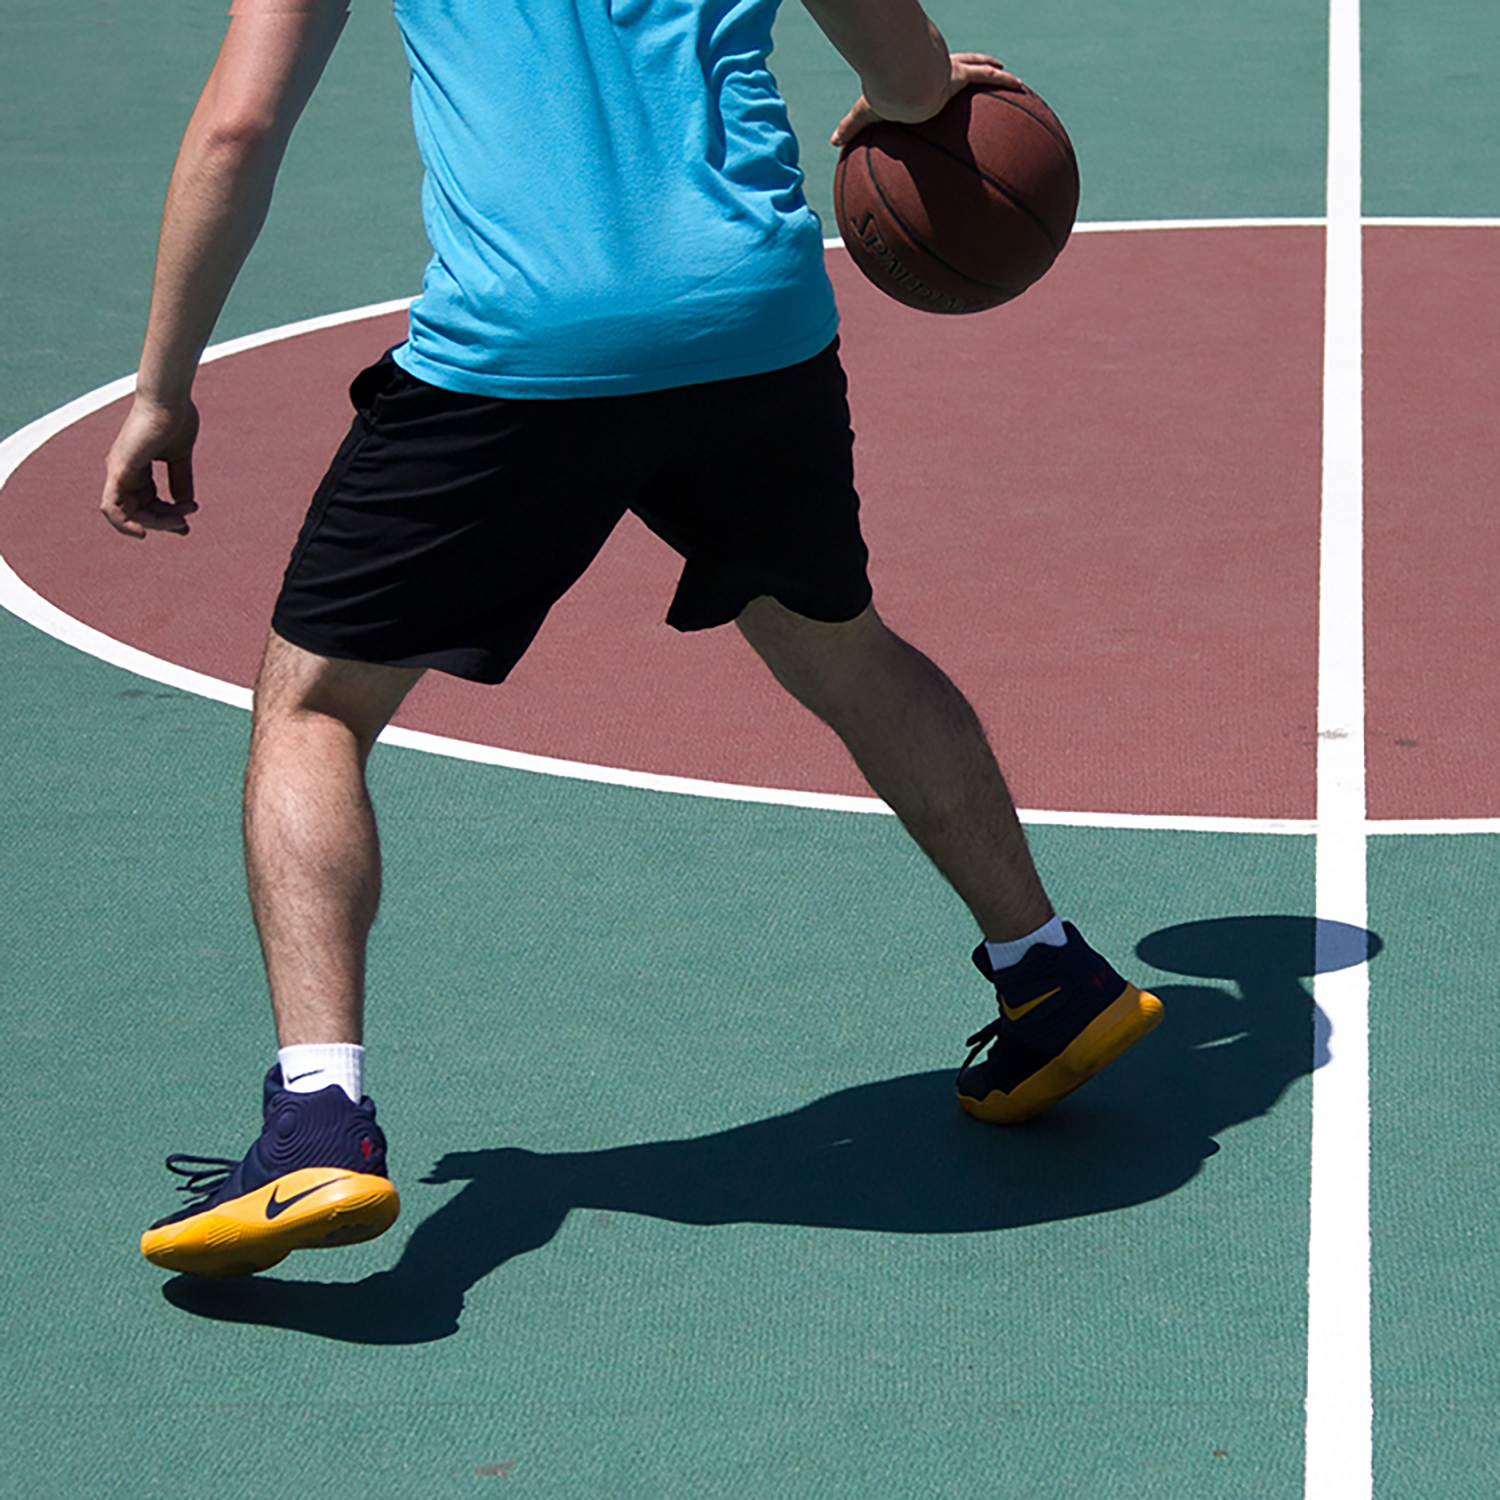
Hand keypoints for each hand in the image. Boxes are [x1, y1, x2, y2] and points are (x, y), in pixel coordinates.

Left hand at [100, 395, 200, 538]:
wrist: (168, 401)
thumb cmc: (175, 419)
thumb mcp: (180, 457)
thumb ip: (181, 480)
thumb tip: (185, 505)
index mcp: (136, 467)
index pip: (146, 501)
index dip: (168, 514)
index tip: (191, 514)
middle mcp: (123, 471)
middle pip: (139, 510)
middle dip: (164, 521)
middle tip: (186, 522)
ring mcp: (118, 471)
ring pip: (128, 513)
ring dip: (155, 523)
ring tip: (179, 522)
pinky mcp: (118, 472)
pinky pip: (112, 508)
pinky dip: (123, 524)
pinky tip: (142, 532)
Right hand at [831, 53, 1022, 148]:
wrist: (897, 83)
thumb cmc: (881, 95)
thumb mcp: (866, 114)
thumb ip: (852, 129)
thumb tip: (832, 143)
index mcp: (918, 78)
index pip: (928, 74)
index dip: (940, 72)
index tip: (948, 75)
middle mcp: (937, 69)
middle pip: (959, 63)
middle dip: (972, 64)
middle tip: (987, 66)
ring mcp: (951, 71)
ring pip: (978, 67)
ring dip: (994, 70)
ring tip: (1011, 79)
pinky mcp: (959, 76)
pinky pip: (988, 79)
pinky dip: (1005, 83)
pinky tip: (1021, 86)